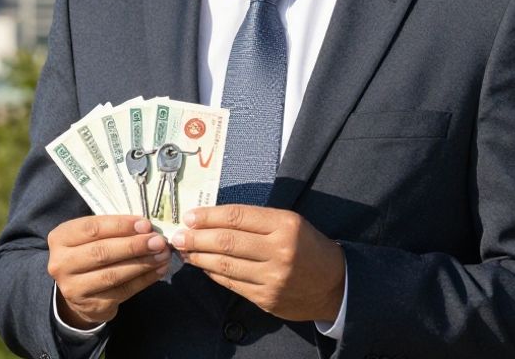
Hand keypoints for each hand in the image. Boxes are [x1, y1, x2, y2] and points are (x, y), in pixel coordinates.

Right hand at [47, 215, 169, 329]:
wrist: (78, 292)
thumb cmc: (88, 253)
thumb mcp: (89, 237)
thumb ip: (111, 230)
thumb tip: (146, 228)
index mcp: (60, 238)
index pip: (91, 229)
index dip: (120, 225)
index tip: (145, 224)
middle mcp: (61, 263)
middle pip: (102, 252)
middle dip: (134, 246)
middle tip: (158, 241)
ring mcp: (74, 288)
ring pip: (113, 274)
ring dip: (142, 263)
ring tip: (162, 255)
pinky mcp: (92, 305)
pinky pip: (123, 291)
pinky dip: (144, 280)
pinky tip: (158, 270)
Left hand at [170, 205, 343, 321]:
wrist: (336, 284)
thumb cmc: (307, 246)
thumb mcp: (289, 222)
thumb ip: (253, 220)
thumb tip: (211, 220)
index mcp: (285, 225)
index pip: (236, 217)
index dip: (208, 216)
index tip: (190, 217)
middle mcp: (279, 251)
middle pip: (226, 242)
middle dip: (196, 238)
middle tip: (178, 236)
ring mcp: (273, 278)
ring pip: (225, 265)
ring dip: (199, 257)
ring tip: (185, 251)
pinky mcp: (267, 298)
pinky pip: (231, 284)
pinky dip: (213, 274)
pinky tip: (203, 266)